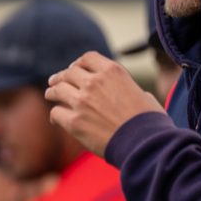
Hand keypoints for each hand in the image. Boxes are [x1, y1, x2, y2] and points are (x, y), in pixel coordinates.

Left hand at [46, 52, 166, 156]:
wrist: (146, 142)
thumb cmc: (150, 121)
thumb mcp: (142, 93)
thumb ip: (126, 88)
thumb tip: (125, 93)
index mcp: (112, 71)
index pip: (87, 58)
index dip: (78, 64)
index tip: (74, 69)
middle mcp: (94, 82)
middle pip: (69, 73)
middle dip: (61, 77)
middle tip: (55, 82)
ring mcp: (82, 101)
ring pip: (57, 89)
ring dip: (52, 92)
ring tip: (50, 95)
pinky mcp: (74, 121)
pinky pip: (56, 113)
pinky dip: (55, 115)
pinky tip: (57, 119)